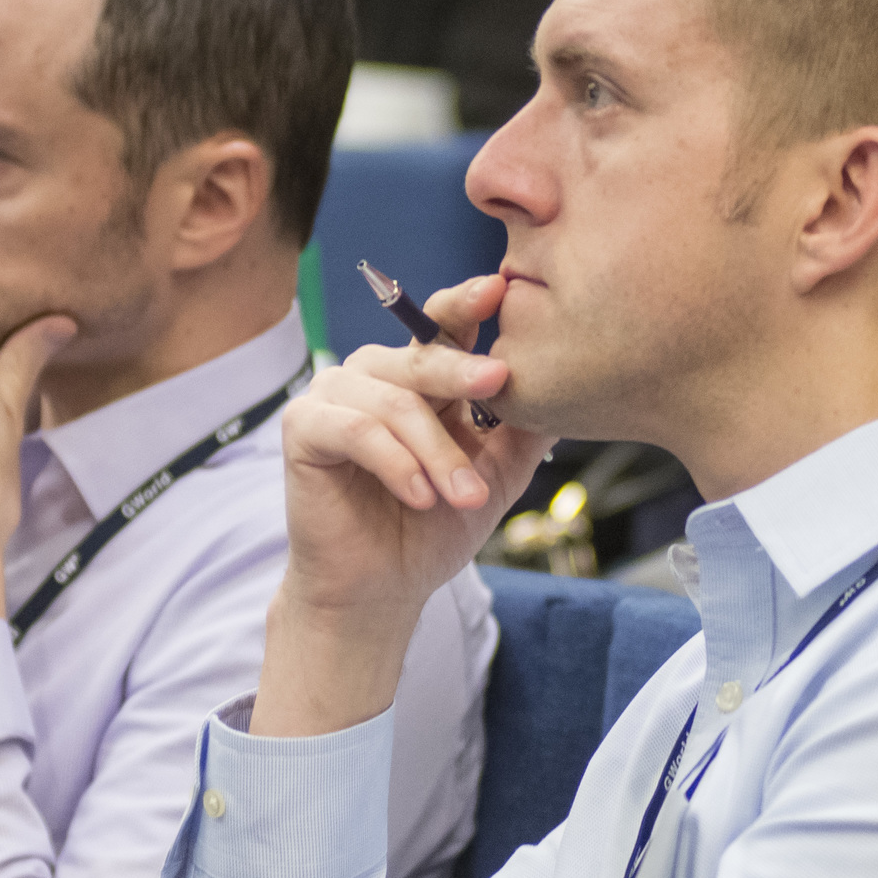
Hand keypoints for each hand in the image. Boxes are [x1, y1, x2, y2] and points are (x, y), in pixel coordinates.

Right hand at [253, 274, 551, 737]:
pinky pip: (356, 430)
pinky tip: (420, 496)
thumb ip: (524, 433)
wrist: (382, 588)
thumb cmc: (433, 530)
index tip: (500, 288)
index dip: (467, 304)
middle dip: (464, 373)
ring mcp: (334, 396)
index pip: (443, 327)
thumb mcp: (494, 478)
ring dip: (436, 452)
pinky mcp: (303, 427)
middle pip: (422, 357)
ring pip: (394, 401)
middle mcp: (374, 375)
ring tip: (465, 497)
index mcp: (419, 378)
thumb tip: (574, 391)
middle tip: (501, 383)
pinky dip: (395, 463)